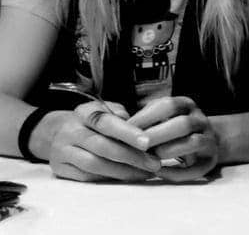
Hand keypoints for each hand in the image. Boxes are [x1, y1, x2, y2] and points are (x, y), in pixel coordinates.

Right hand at [45, 101, 160, 181]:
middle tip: (153, 163)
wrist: (55, 131)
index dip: (127, 133)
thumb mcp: (105, 109)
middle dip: (131, 157)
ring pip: (94, 165)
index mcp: (85, 112)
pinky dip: (108, 178)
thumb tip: (140, 127)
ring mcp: (62, 151)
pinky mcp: (59, 169)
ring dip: (123, 172)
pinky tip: (126, 177)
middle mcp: (71, 131)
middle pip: (102, 147)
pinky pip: (87, 177)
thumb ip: (121, 116)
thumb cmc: (91, 120)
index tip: (147, 143)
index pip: (106, 122)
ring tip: (144, 173)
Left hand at [128, 96, 218, 181]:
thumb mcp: (162, 115)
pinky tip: (159, 172)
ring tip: (150, 158)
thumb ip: (146, 118)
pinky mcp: (210, 160)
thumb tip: (120, 127)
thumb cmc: (172, 128)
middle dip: (158, 135)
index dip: (147, 116)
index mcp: (187, 105)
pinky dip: (177, 171)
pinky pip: (196, 168)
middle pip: (183, 124)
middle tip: (139, 145)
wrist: (205, 140)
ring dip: (170, 151)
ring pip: (194, 143)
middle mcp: (201, 120)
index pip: (169, 105)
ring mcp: (209, 140)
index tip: (127, 129)